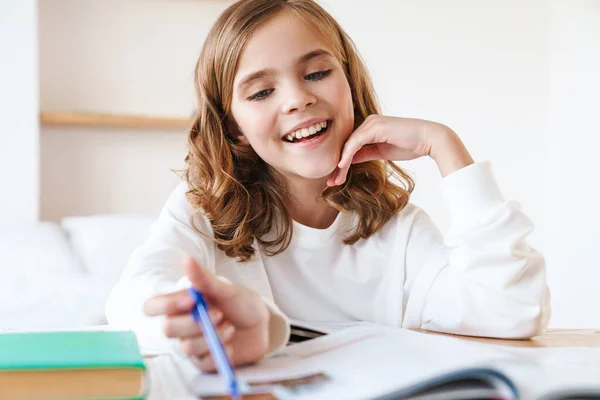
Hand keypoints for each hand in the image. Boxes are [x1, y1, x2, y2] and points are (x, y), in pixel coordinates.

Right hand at [143, 257, 270, 371]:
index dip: (165, 305)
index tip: (191, 300)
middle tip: (219, 314)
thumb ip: (204, 279)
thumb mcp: (225, 289)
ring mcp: (191, 344)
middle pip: (168, 329)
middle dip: (194, 322)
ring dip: (211, 337)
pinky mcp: (204, 361)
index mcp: (181, 304)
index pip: (152, 306)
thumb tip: (187, 260)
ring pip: (186, 348)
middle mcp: (181, 325)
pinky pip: (202, 363)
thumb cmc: (240, 303)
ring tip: (230, 327)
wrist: (261, 324)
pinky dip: (218, 353)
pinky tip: (230, 346)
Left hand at [327, 115, 472, 185]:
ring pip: (348, 145)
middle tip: (331, 182)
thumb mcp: (381, 152)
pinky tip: (341, 166)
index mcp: (370, 127)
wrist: (428, 139)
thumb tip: (349, 160)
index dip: (342, 162)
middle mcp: (368, 122)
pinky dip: (347, 155)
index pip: (351, 146)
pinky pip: (355, 143)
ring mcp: (371, 123)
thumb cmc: (410, 145)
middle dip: (338, 165)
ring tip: (335, 180)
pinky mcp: (374, 127)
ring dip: (340, 164)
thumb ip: (365, 153)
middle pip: (347, 145)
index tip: (336, 179)